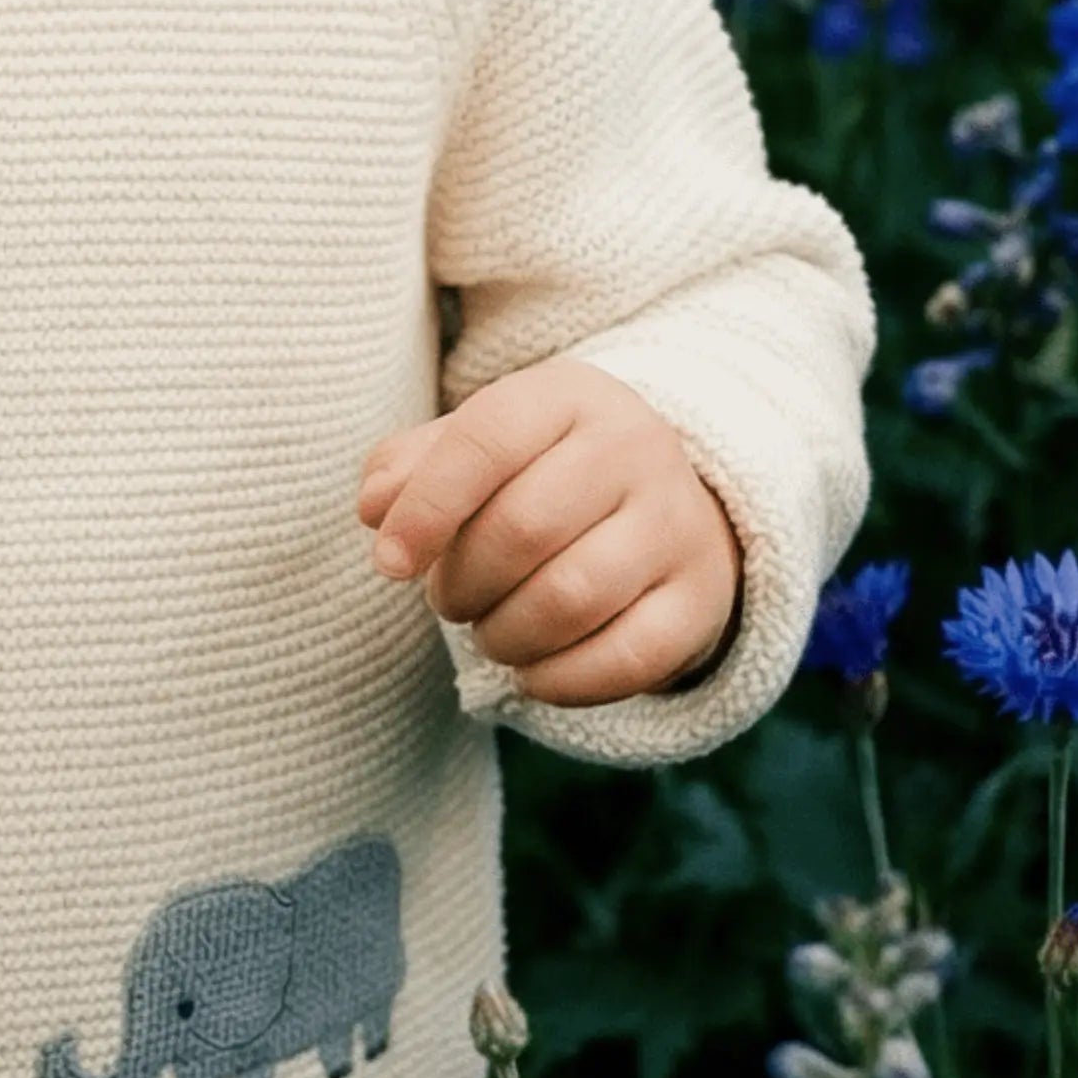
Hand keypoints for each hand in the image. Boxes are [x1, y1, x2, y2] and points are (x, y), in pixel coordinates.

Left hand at [356, 354, 742, 705]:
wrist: (667, 502)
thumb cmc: (540, 474)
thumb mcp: (477, 447)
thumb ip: (411, 467)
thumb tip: (375, 506)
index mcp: (567, 396)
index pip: (485, 441)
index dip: (426, 509)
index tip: (390, 563)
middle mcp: (634, 448)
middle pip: (524, 528)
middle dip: (462, 583)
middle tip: (448, 601)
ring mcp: (677, 522)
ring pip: (573, 597)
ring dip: (505, 635)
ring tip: (490, 632)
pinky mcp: (701, 597)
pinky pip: (627, 657)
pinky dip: (561, 680)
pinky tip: (531, 673)